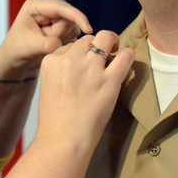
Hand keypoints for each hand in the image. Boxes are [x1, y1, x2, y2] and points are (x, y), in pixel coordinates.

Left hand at [0, 0, 92, 79]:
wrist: (15, 59)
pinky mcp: (60, 24)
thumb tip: (60, 44)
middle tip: (45, 45)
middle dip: (61, 35)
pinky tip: (53, 47)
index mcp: (35, 5)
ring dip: (63, 40)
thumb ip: (47, 45)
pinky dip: (66, 42)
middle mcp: (46, 7)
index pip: (62, 8)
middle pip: (69, 18)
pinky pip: (73, 32)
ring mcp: (54, 15)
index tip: (88, 29)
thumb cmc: (17, 50)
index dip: (77, 17)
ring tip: (46, 46)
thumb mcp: (30, 48)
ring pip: (72, 26)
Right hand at [34, 31, 134, 154]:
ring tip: (115, 51)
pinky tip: (128, 57)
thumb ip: (61, 70)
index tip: (83, 64)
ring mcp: (91, 69)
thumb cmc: (55, 120)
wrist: (63, 140)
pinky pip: (124, 56)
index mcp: (52, 61)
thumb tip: (79, 63)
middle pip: (87, 40)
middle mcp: (70, 59)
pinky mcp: (109, 80)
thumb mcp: (49, 86)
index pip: (69, 46)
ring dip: (111, 42)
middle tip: (103, 55)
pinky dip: (128, 53)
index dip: (79, 54)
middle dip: (95, 45)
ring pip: (105, 38)